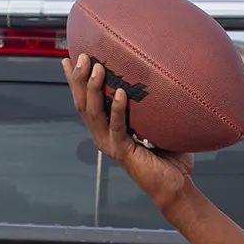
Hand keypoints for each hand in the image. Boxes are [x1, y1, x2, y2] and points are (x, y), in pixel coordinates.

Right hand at [63, 54, 195, 211]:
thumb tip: (162, 82)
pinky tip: (119, 92)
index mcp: (108, 130)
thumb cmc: (170, 159)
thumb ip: (153, 108)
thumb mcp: (158, 127)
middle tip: (80, 56)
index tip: (67, 59)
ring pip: (93, 112)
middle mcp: (104, 136)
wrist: (176, 187)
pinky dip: (117, 109)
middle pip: (83, 104)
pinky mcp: (123, 151)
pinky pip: (117, 126)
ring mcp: (111, 144)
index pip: (86, 102)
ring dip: (93, 89)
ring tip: (97, 68)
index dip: (75, 81)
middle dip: (78, 79)